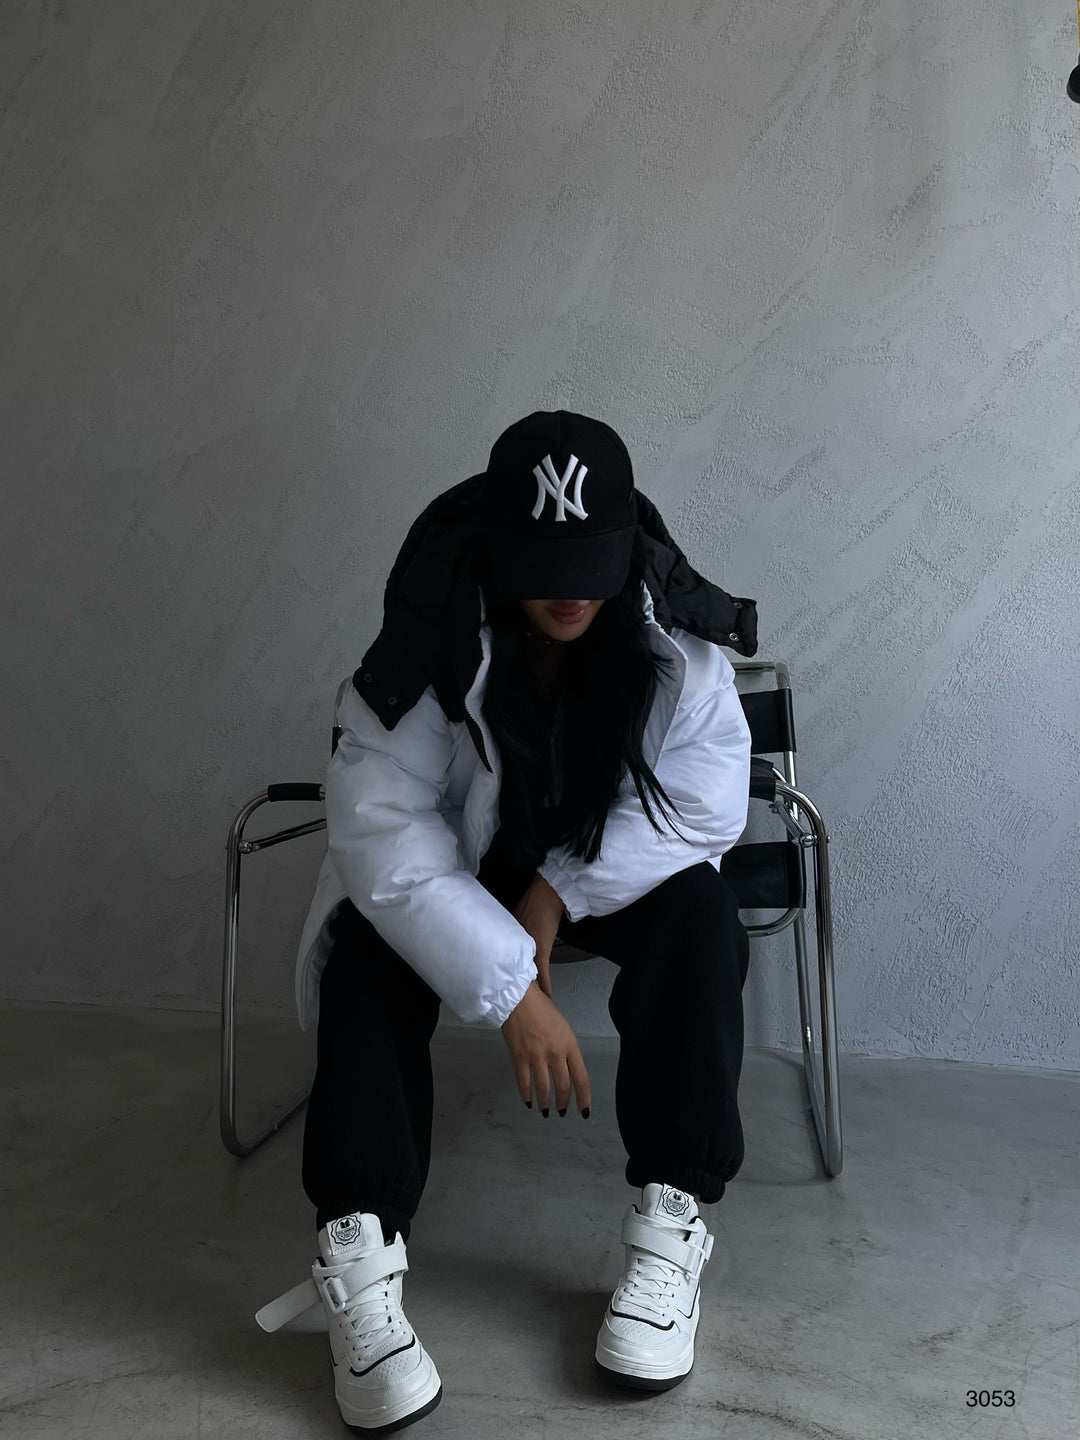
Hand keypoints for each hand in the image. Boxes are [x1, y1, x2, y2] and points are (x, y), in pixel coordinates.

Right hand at [500, 981, 591, 1116]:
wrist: (518, 998)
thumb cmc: (541, 1008)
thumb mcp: (562, 1027)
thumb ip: (566, 1048)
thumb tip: (566, 1068)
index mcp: (569, 1044)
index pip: (581, 1077)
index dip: (584, 1098)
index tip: (584, 1110)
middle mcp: (556, 1052)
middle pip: (564, 1086)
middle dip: (564, 1103)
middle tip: (563, 1111)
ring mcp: (537, 1056)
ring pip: (544, 1088)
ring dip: (546, 1103)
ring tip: (546, 1111)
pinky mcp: (519, 1057)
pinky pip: (524, 1082)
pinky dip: (527, 1095)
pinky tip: (528, 1101)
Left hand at [511, 872, 563, 999]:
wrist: (547, 894)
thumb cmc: (535, 902)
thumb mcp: (519, 918)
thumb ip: (515, 930)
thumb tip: (513, 937)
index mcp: (510, 940)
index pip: (506, 962)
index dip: (505, 976)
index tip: (501, 986)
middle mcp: (516, 946)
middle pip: (514, 971)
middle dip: (513, 986)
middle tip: (513, 1002)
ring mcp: (530, 950)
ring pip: (528, 975)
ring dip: (531, 989)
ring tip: (529, 1003)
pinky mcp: (542, 952)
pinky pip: (543, 974)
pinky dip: (545, 986)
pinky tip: (547, 996)